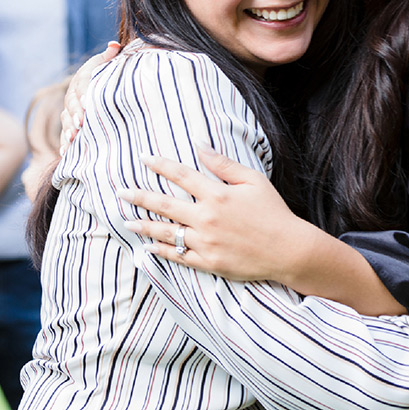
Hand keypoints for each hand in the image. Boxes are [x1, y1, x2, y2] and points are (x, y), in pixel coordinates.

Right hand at [59, 41, 121, 154]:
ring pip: (66, 119)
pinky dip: (65, 143)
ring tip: (74, 137)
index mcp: (83, 78)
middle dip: (75, 113)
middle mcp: (73, 94)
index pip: (82, 84)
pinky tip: (66, 152)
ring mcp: (69, 110)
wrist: (97, 88)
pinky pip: (65, 134)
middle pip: (72, 103)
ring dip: (69, 129)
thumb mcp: (107, 64)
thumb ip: (110, 56)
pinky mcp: (70, 125)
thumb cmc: (106, 75)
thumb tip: (115, 45)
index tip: (88, 103)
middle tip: (81, 122)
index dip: (84, 93)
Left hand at [119, 145, 308, 282]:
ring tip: (126, 221)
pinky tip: (148, 246)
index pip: (181, 175)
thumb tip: (200, 146)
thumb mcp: (253, 180)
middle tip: (120, 193)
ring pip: (166, 232)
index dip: (160, 165)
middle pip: (164, 204)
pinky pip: (178, 256)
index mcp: (217, 195)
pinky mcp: (209, 263)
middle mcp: (206, 218)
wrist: (288, 249)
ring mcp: (205, 243)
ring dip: (143, 225)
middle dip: (139, 196)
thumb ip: (224, 165)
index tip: (144, 158)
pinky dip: (161, 251)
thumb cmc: (273, 211)